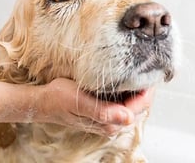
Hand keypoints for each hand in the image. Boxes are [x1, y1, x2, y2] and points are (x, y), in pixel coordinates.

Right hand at [35, 78, 153, 136]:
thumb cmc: (58, 99)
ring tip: (139, 73)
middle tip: (147, 70)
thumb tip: (128, 117)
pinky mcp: (101, 113)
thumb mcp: (79, 101)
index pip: (138, 108)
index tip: (151, 74)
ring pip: (131, 106)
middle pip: (138, 108)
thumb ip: (103, 111)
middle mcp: (110, 124)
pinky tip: (124, 82)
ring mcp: (106, 119)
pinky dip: (126, 93)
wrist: (43, 102)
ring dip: (136, 92)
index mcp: (107, 122)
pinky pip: (121, 104)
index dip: (147, 91)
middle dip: (144, 91)